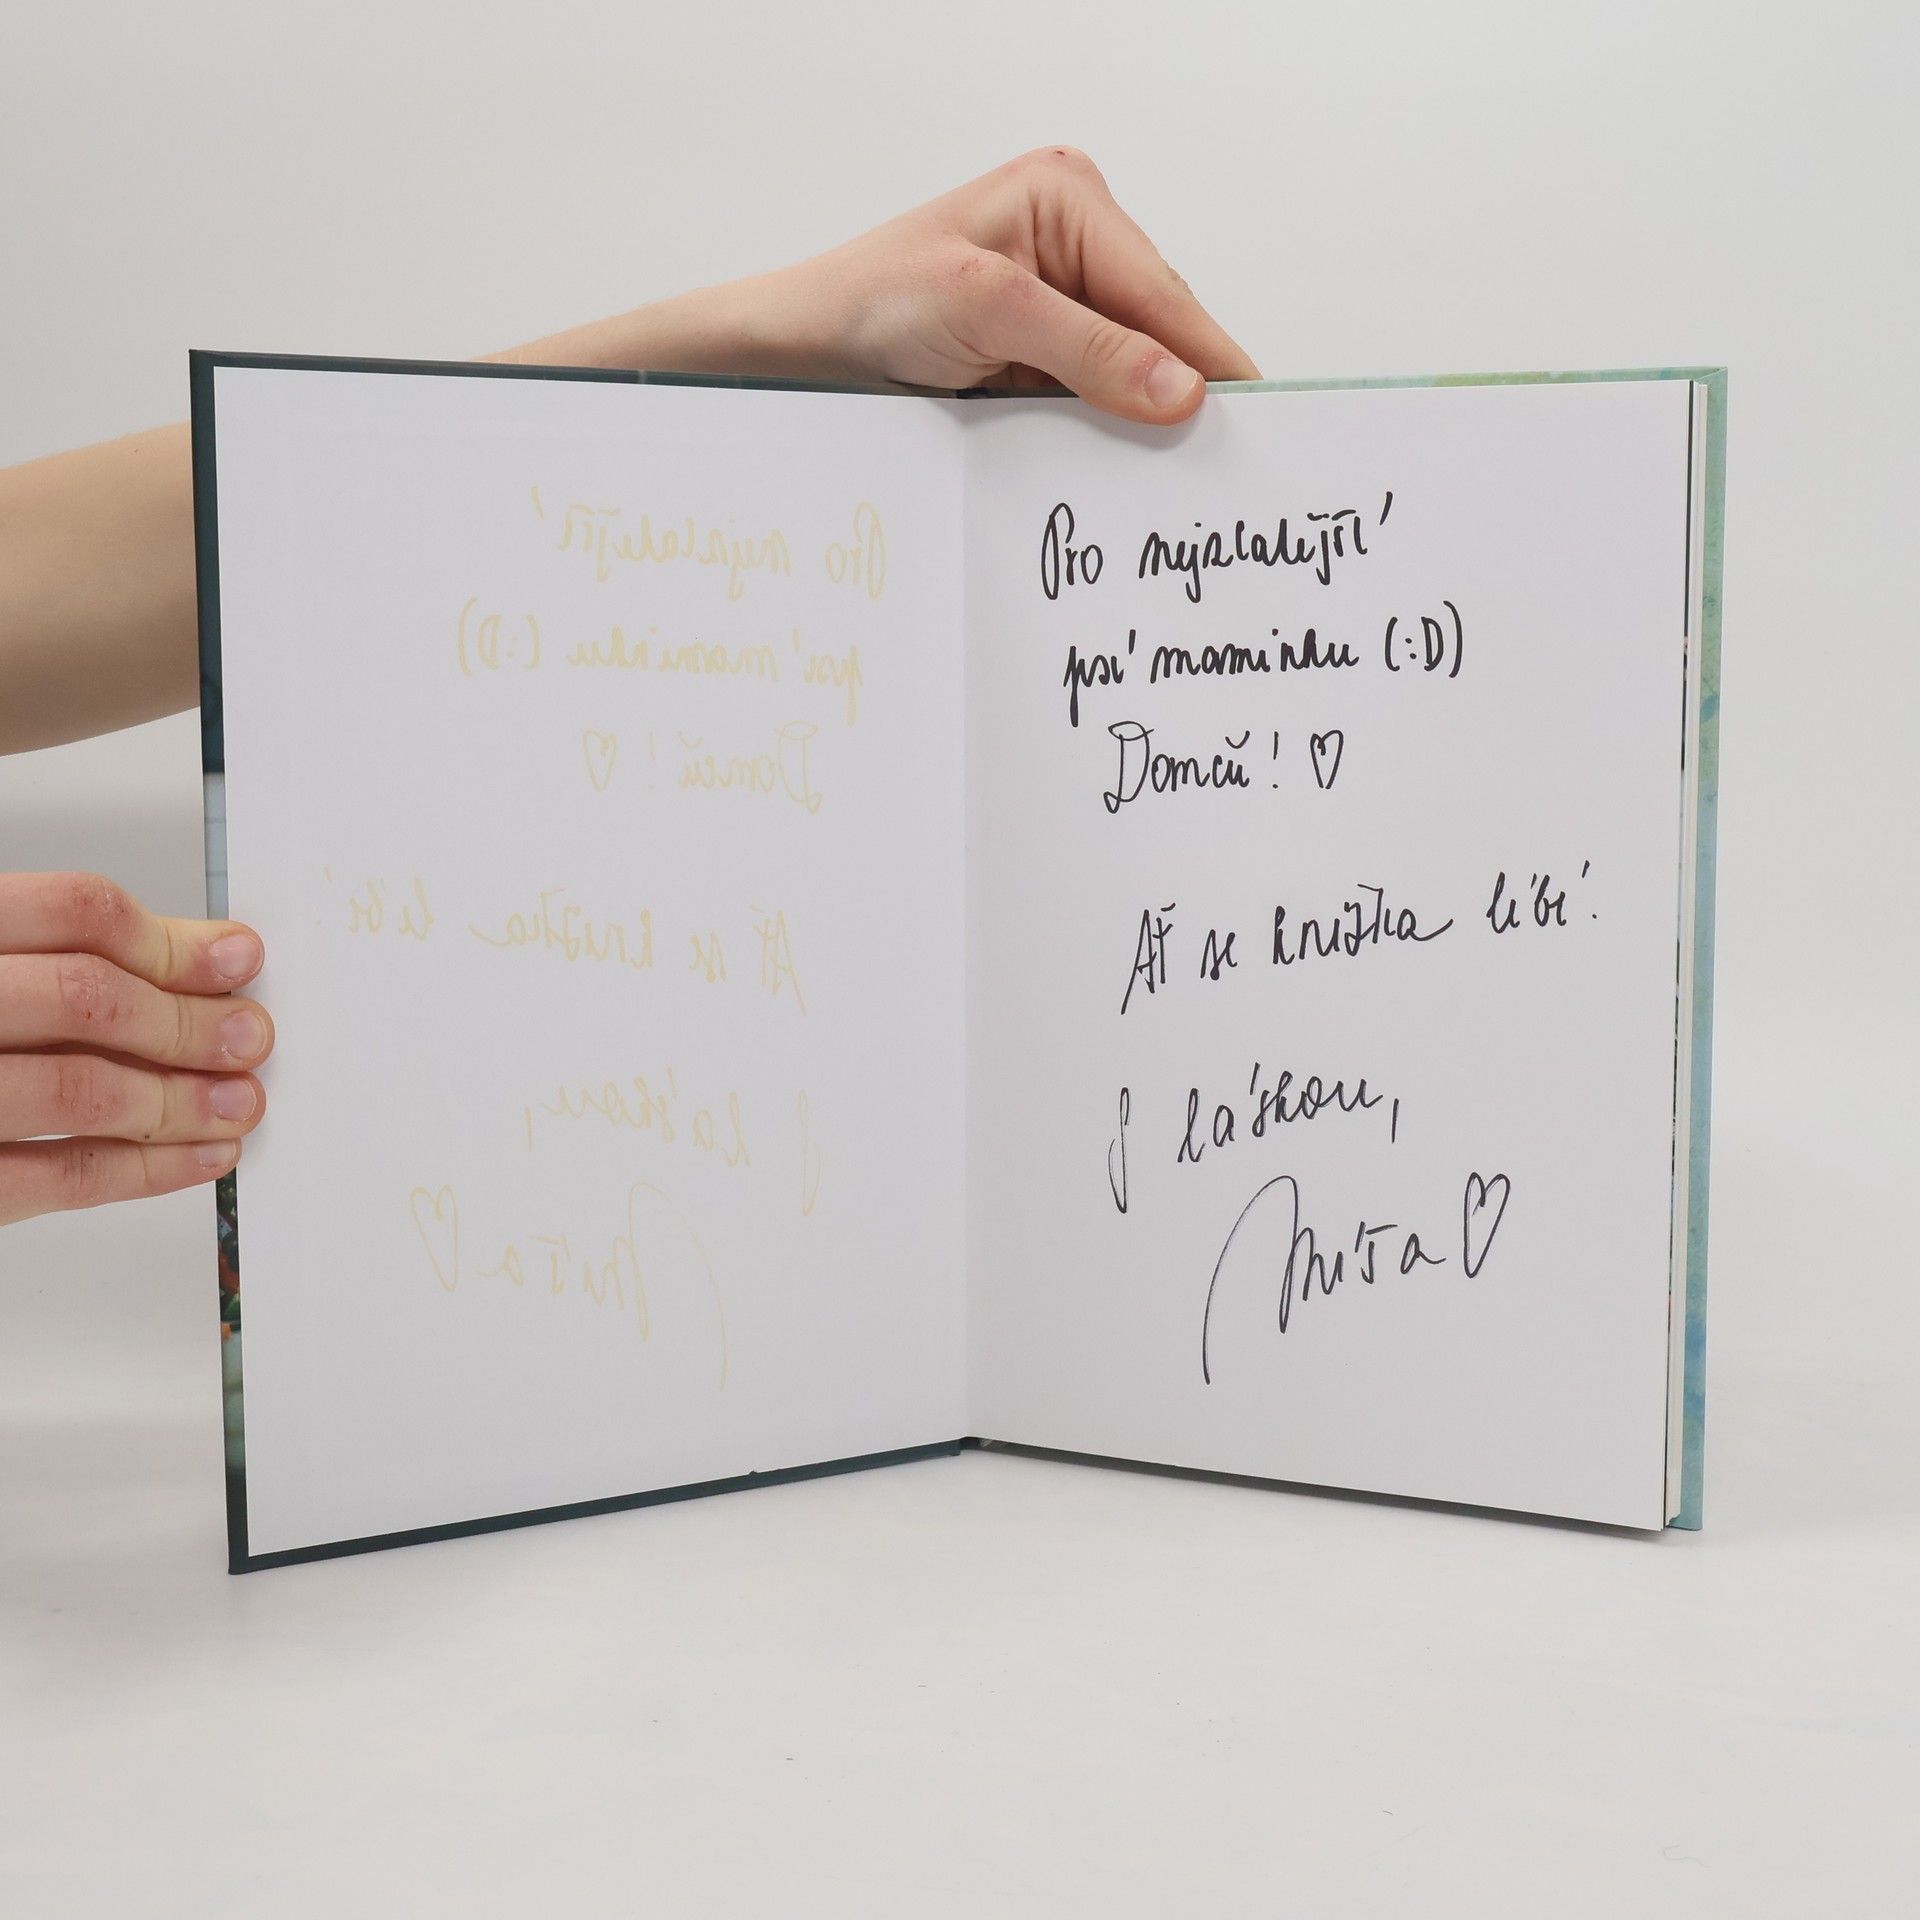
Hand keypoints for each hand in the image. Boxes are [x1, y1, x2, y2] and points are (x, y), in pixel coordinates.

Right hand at [0, 874, 272, 1225]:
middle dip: (187, 1023)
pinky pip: (58, 1178)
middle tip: (250, 1036)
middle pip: (87, 998)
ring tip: (239, 1101)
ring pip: (80, 1090)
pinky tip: (201, 1157)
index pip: (74, 911)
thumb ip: (59, 948)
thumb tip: (206, 953)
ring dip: (179, 1101)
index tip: (238, 959)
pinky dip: (146, 1171)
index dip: (171, 938)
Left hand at [504, 147, 1260, 426]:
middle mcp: (1072, 245)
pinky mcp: (1037, 360)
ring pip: (1130, 376)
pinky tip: (1126, 476)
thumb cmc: (870, 304)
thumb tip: (1181, 392)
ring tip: (1188, 484)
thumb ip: (1089, 349)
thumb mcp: (986, 311)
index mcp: (1068, 200)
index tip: (1267, 416)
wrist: (796, 352)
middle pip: (1157, 334)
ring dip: (1145, 427)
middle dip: (1183, 397)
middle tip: (1232, 468)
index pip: (1163, 292)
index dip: (1214, 359)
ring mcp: (1057, 307)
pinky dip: (1106, 438)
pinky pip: (1093, 402)